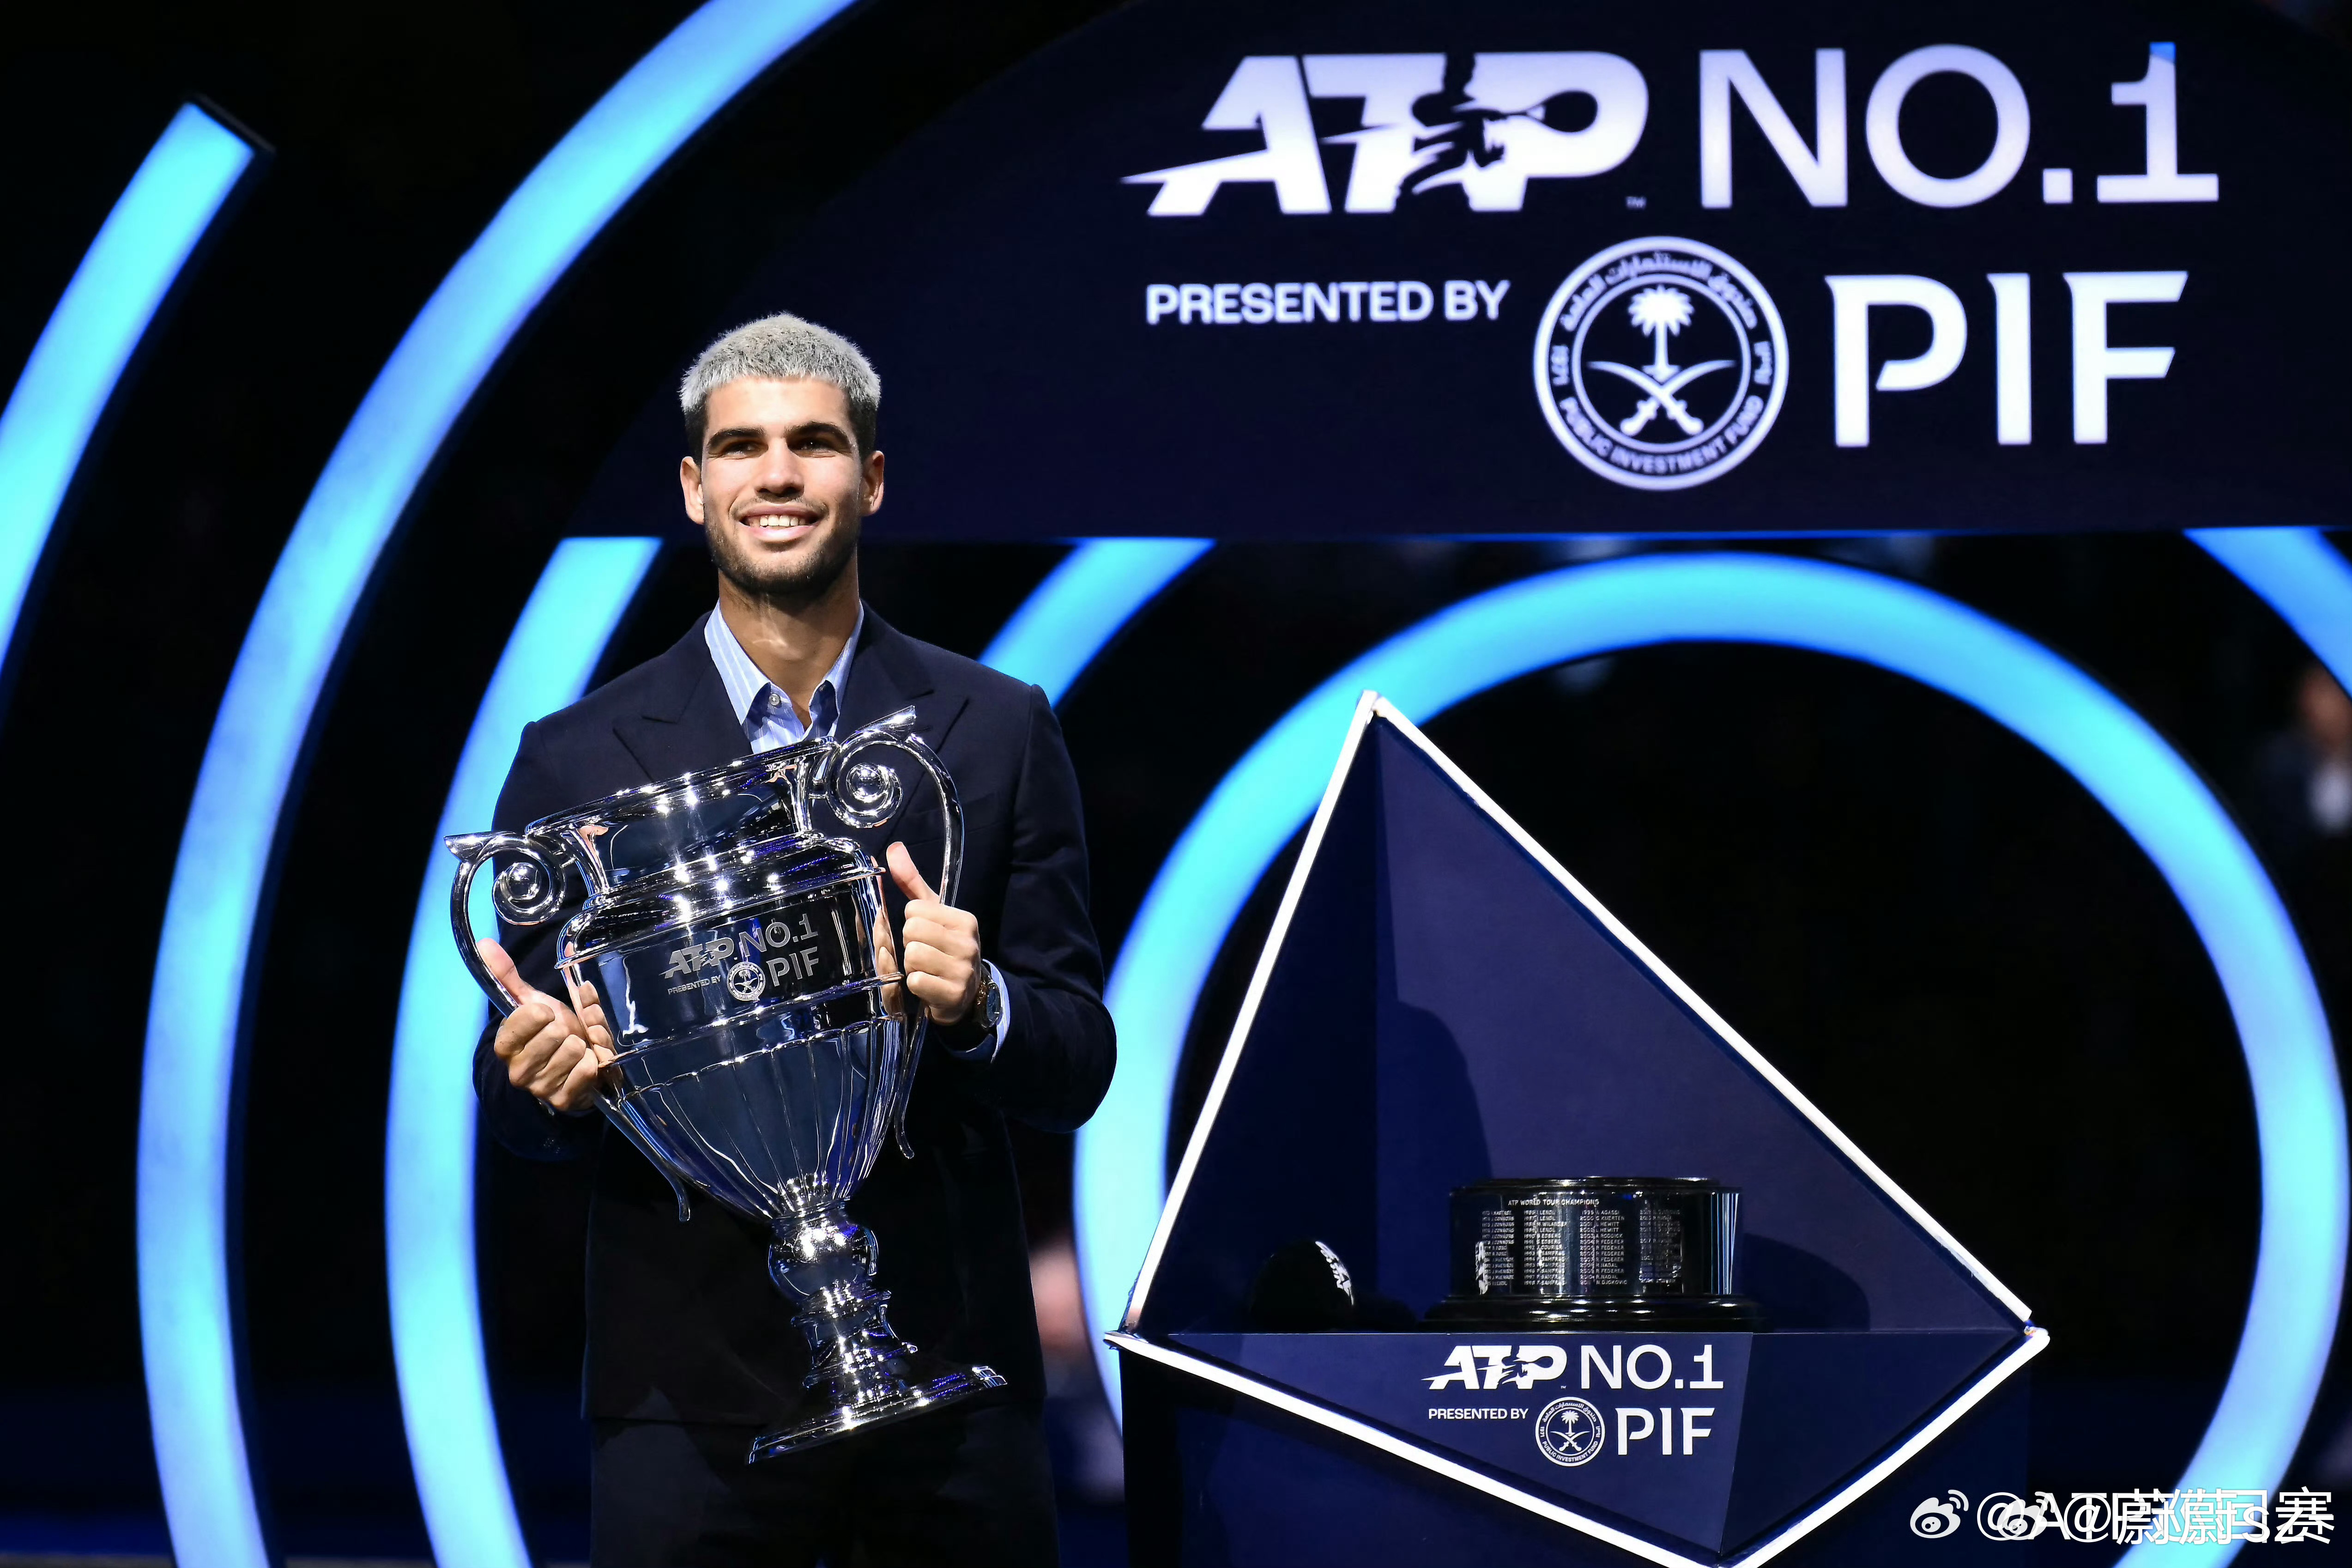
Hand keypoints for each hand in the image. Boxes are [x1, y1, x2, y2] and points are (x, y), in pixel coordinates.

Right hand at [481, 939, 613, 1113]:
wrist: (579, 1065)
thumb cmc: (555, 1031)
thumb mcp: (534, 1002)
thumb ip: (508, 976)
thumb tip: (484, 944)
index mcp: (506, 1045)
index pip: (525, 1017)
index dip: (544, 1011)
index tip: (547, 1014)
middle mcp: (518, 1070)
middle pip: (554, 1033)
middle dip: (569, 1026)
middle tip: (567, 1032)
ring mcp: (541, 1087)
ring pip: (573, 1050)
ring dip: (586, 1042)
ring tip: (581, 1045)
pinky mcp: (564, 1099)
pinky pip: (587, 1070)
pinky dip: (597, 1059)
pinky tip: (590, 1061)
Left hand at [886, 841, 980, 1025]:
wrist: (966, 995)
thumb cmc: (943, 949)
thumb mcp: (932, 914)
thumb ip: (912, 881)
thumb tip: (894, 848)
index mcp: (964, 920)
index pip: (914, 909)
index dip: (912, 922)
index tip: (926, 934)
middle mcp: (968, 943)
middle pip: (911, 931)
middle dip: (910, 943)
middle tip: (923, 952)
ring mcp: (963, 970)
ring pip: (912, 956)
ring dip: (911, 966)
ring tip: (925, 968)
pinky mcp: (953, 994)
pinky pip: (915, 981)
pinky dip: (915, 985)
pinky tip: (928, 985)